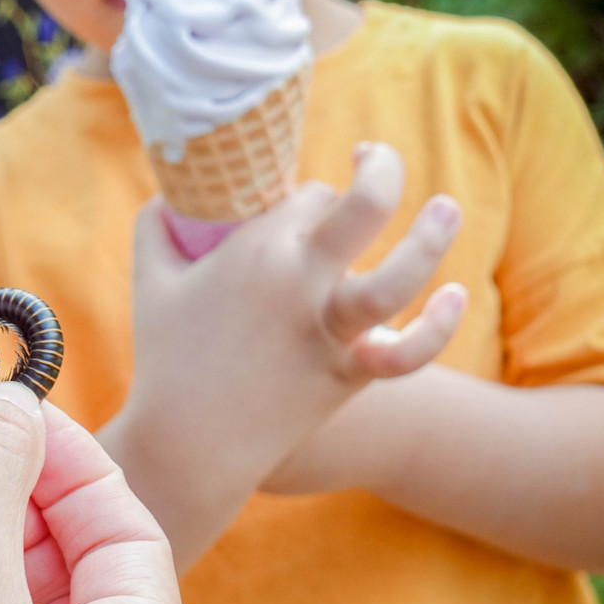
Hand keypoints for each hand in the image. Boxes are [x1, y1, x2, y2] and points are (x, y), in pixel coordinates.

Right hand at [106, 142, 465, 567]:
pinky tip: (454, 295)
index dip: (314, 195)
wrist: (188, 444)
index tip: (304, 209)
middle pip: (364, 205)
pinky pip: (407, 353)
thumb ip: (154, 227)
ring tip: (447, 207)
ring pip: (399, 276)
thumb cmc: (166, 358)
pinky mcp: (350, 374)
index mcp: (257, 250)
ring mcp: (331, 330)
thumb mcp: (149, 280)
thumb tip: (166, 197)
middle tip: (375, 159)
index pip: (311, 195)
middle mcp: (302, 282)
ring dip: (431, 236)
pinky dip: (437, 326)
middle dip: (382, 170)